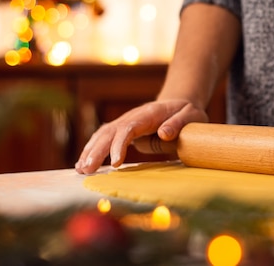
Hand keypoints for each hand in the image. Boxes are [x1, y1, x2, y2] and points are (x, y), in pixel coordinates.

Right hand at [75, 99, 207, 173]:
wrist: (179, 103)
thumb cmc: (187, 111)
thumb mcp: (192, 115)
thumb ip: (178, 123)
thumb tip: (163, 134)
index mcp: (149, 113)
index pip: (129, 128)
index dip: (119, 144)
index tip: (115, 162)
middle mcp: (133, 116)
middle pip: (111, 132)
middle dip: (97, 151)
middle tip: (87, 170)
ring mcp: (126, 122)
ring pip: (103, 134)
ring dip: (90, 151)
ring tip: (81, 170)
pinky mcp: (124, 130)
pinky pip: (105, 138)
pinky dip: (93, 150)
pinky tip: (84, 164)